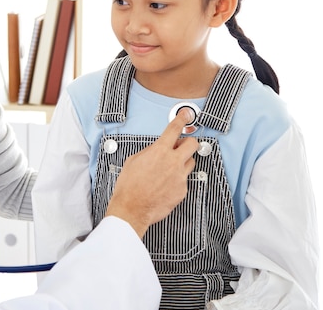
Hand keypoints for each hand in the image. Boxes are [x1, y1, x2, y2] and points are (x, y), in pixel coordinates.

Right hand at [105, 108, 198, 237]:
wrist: (132, 208)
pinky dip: (177, 180)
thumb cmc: (129, 186)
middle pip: (192, 144)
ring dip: (183, 162)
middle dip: (188, 142)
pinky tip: (165, 185)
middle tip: (181, 146)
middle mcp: (173, 162)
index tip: (186, 114)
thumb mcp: (133, 161)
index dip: (181, 119)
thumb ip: (149, 152)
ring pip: (191, 162)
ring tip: (170, 169)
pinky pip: (184, 180)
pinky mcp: (182, 190)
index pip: (174, 130)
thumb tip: (157, 149)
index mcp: (159, 151)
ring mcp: (179, 177)